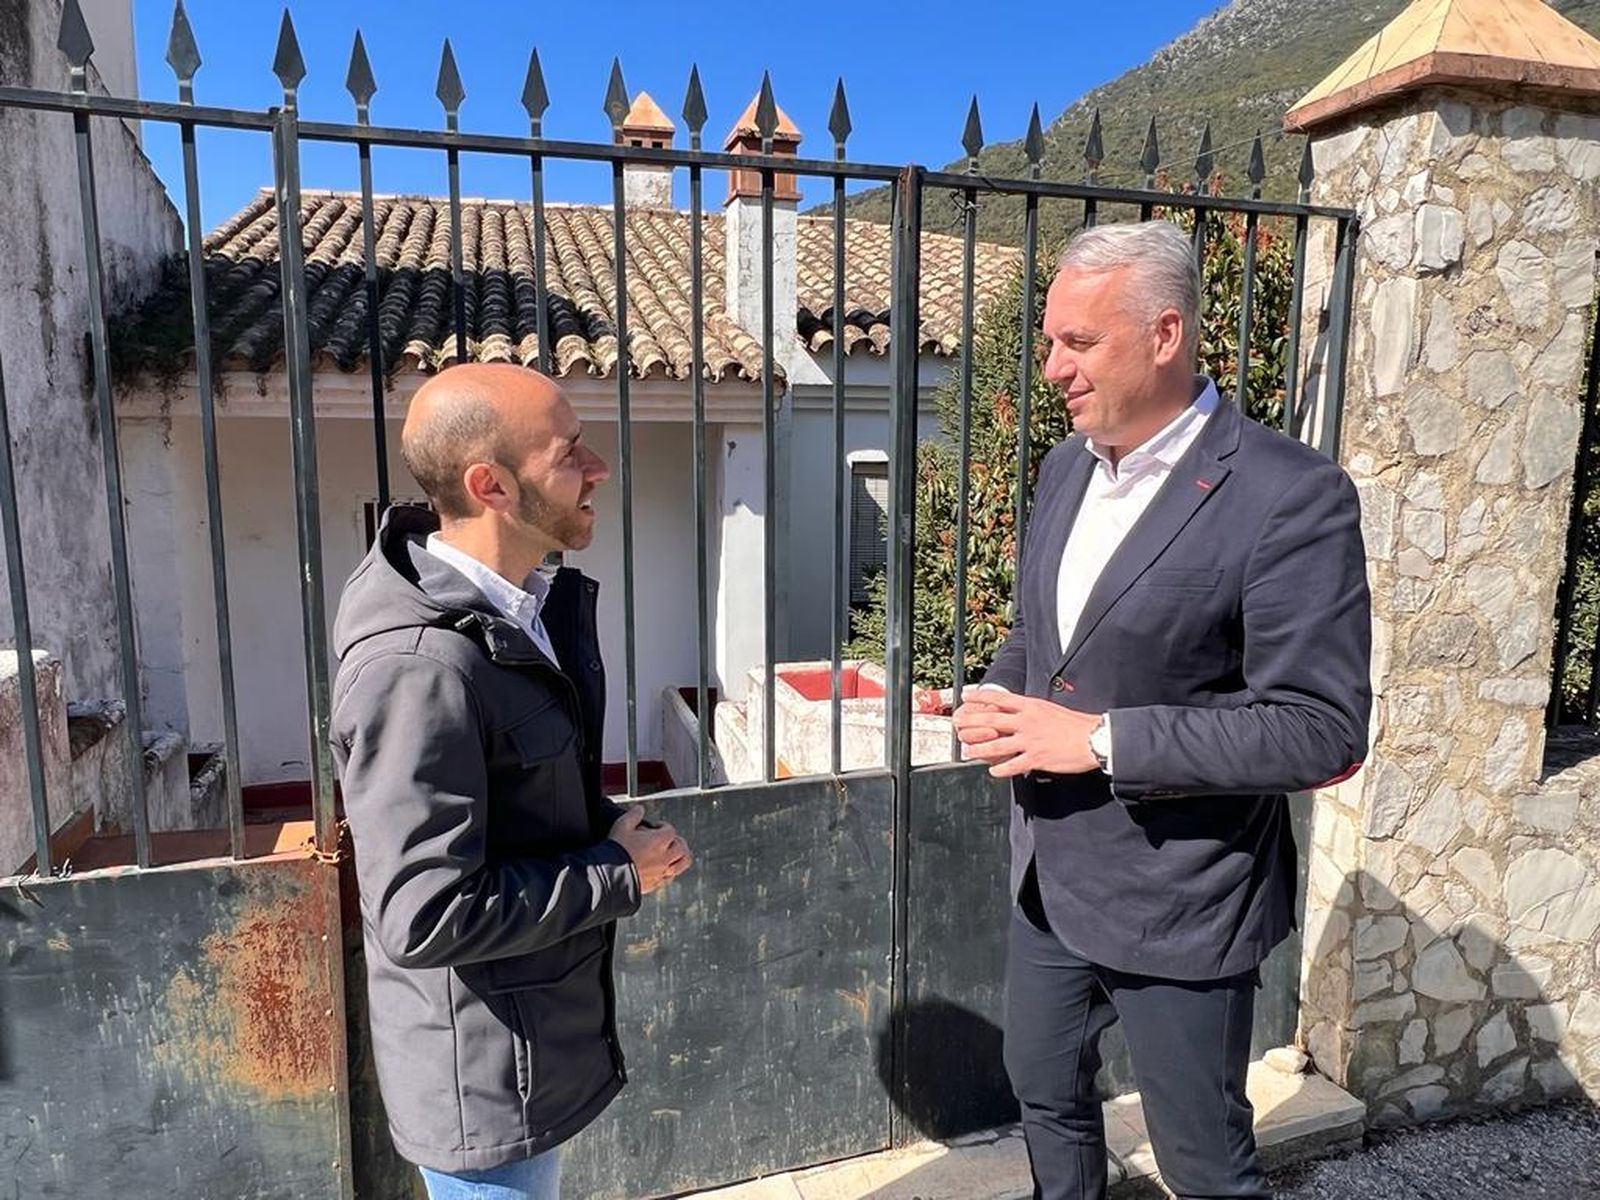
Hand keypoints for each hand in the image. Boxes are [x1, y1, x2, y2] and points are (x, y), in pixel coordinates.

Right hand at [608, 806, 692, 893]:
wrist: (610, 876)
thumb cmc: (616, 851)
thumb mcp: (622, 825)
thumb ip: (633, 815)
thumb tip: (639, 809)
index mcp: (659, 841)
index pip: (670, 830)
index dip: (663, 826)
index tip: (655, 827)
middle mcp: (664, 857)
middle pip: (681, 847)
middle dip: (677, 841)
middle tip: (669, 840)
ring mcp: (661, 872)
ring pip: (682, 864)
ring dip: (680, 857)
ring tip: (674, 855)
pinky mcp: (656, 883)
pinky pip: (669, 877)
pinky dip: (669, 871)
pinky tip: (662, 869)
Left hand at [952, 691, 1101, 777]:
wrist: (1094, 739)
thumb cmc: (1075, 724)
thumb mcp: (1050, 710)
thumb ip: (1032, 711)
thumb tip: (1020, 712)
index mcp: (1031, 706)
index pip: (1000, 698)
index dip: (979, 697)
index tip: (965, 696)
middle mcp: (1027, 721)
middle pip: (991, 720)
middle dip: (971, 723)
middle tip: (958, 727)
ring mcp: (1030, 740)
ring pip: (996, 744)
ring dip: (979, 749)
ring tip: (968, 752)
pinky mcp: (1036, 758)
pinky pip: (1012, 765)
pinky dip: (1000, 769)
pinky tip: (993, 771)